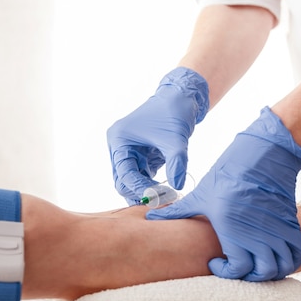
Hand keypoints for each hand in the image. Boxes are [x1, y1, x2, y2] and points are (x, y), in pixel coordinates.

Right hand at [107, 67, 208, 204]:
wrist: (181, 97)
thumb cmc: (174, 111)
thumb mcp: (176, 139)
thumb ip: (176, 163)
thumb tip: (178, 186)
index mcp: (119, 139)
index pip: (124, 172)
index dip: (139, 187)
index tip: (156, 198)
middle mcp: (120, 147)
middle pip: (123, 180)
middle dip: (140, 192)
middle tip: (160, 202)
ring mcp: (129, 152)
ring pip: (132, 181)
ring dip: (146, 191)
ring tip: (166, 199)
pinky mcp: (141, 156)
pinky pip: (142, 177)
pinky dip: (152, 185)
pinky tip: (166, 192)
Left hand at [146, 107, 300, 280]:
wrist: (264, 154)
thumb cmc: (229, 173)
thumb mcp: (201, 194)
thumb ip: (177, 210)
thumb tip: (150, 216)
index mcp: (234, 230)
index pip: (238, 270)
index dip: (227, 273)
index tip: (217, 262)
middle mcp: (259, 234)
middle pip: (263, 273)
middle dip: (250, 277)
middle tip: (238, 267)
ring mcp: (278, 229)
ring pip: (282, 266)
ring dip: (271, 272)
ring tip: (257, 265)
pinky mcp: (291, 223)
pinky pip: (298, 253)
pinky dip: (291, 262)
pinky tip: (276, 257)